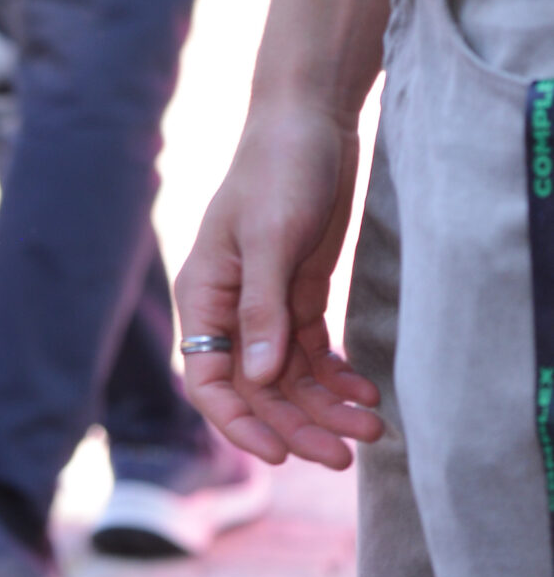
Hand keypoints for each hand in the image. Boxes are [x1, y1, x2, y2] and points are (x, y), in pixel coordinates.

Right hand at [176, 99, 382, 467]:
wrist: (311, 120)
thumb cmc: (278, 168)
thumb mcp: (270, 237)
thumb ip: (263, 308)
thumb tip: (261, 379)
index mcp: (204, 292)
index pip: (208, 379)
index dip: (239, 423)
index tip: (280, 456)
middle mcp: (231, 306)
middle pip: (257, 389)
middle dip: (299, 425)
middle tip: (347, 455)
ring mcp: (266, 302)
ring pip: (290, 378)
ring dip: (327, 408)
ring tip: (372, 426)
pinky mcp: (299, 293)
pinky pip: (313, 354)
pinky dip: (337, 378)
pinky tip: (365, 392)